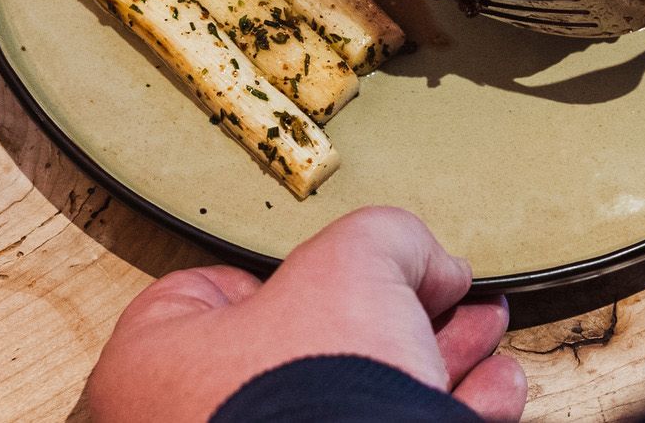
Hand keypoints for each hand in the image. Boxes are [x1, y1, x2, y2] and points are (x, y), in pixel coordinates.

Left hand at [83, 206, 526, 422]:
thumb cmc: (310, 392)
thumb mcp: (356, 261)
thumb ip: (388, 240)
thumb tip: (425, 264)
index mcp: (156, 365)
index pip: (212, 293)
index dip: (293, 269)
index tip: (352, 265)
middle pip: (309, 347)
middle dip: (394, 318)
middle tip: (441, 300)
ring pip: (356, 402)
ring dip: (434, 364)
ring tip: (483, 340)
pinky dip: (441, 412)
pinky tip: (489, 395)